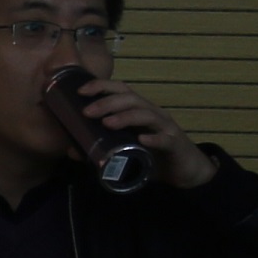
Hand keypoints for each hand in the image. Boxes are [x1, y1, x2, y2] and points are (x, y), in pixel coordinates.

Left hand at [65, 76, 216, 189]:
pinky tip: (141, 141)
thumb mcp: (123, 150)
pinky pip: (165, 139)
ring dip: (125, 117)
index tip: (80, 91)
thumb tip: (72, 150)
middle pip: (131, 99)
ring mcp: (165, 128)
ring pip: (147, 115)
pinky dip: (153, 139)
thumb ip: (99, 148)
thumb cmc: (152, 155)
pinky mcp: (175, 145)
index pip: (121, 90)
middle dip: (108, 102)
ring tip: (107, 123)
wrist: (185, 171)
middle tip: (87, 112)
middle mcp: (152, 114)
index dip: (102, 86)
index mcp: (138, 111)